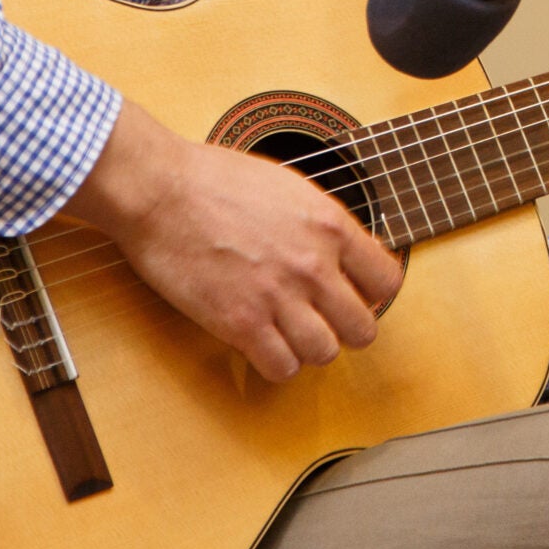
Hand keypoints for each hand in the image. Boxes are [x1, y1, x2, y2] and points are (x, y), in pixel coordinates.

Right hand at [61, 101, 401, 381]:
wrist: (161, 189)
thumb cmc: (215, 179)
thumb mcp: (289, 187)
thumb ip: (322, 224)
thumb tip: (345, 253)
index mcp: (331, 225)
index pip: (387, 281)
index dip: (372, 293)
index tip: (353, 294)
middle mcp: (314, 265)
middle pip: (363, 328)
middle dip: (343, 328)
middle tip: (320, 319)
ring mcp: (279, 296)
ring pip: (325, 354)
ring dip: (308, 348)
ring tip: (287, 332)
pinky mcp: (241, 323)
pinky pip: (282, 368)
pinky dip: (274, 364)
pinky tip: (261, 344)